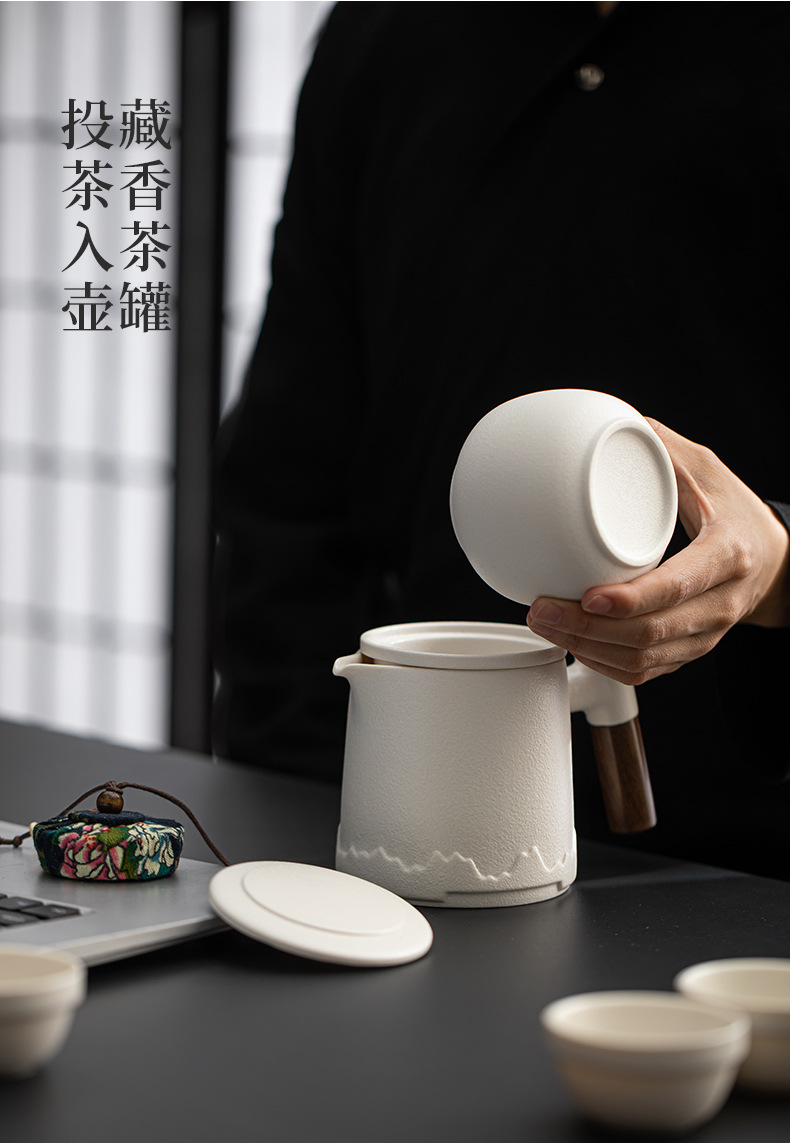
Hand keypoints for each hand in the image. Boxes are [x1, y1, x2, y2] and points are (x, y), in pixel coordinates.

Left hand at [526, 420, 789, 685]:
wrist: (772, 561)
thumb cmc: (734, 512)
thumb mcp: (708, 471)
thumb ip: (662, 448)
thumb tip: (613, 422)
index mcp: (726, 556)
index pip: (677, 587)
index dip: (631, 599)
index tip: (588, 595)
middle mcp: (719, 604)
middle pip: (650, 634)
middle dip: (586, 629)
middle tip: (541, 609)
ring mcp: (704, 635)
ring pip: (642, 660)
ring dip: (586, 649)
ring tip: (545, 624)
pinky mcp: (687, 652)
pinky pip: (643, 672)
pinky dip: (602, 663)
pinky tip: (573, 644)